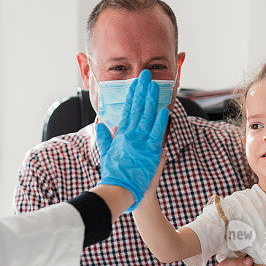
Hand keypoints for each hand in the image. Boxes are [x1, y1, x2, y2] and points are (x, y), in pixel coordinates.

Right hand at [97, 69, 168, 212]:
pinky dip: (160, 122)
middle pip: (138, 109)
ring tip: (154, 86)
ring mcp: (140, 142)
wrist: (119, 190)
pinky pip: (156, 134)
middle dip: (142, 91)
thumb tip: (102, 124)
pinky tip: (163, 110)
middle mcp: (130, 135)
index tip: (136, 84)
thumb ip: (105, 138)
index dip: (132, 96)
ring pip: (147, 117)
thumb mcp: (106, 153)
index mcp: (121, 135)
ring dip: (151, 100)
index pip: (128, 111)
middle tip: (146, 76)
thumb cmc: (113, 175)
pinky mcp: (149, 152)